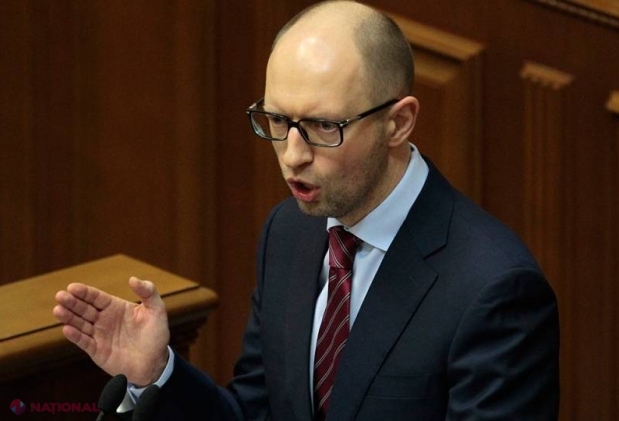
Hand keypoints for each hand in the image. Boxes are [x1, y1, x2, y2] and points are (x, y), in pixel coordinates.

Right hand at [53, 277, 169, 385]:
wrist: (155, 363)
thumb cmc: (156, 335)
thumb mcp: (157, 310)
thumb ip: (148, 292)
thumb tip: (132, 279)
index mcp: (116, 307)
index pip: (96, 297)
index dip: (84, 292)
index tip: (72, 287)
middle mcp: (104, 320)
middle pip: (84, 309)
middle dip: (72, 302)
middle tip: (60, 296)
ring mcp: (99, 335)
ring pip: (80, 324)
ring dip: (68, 317)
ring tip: (58, 310)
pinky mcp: (97, 351)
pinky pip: (84, 342)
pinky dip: (75, 336)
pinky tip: (66, 329)